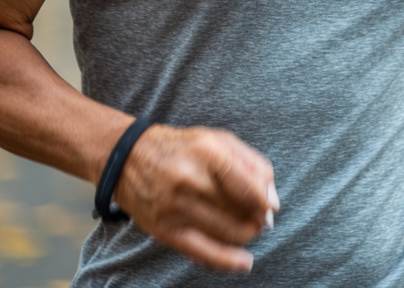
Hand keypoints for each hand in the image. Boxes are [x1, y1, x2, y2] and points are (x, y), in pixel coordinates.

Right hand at [114, 124, 277, 271]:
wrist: (130, 158)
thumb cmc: (185, 148)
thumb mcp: (220, 140)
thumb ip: (253, 165)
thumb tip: (273, 201)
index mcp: (208, 152)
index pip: (248, 188)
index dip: (265, 203)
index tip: (270, 207)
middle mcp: (191, 180)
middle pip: (240, 212)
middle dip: (257, 219)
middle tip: (260, 218)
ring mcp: (176, 208)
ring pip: (227, 233)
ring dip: (246, 235)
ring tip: (248, 228)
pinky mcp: (165, 230)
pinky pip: (202, 253)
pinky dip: (228, 261)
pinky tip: (244, 263)